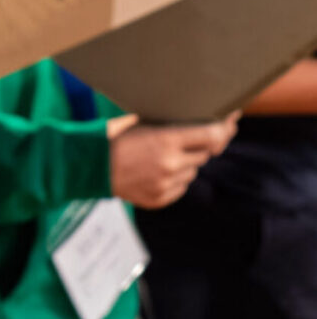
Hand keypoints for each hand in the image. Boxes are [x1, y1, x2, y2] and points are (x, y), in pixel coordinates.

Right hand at [108, 113, 238, 209]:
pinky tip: (154, 172)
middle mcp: (170, 164)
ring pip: (193, 172)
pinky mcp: (160, 199)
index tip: (231, 120)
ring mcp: (166, 184)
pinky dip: (174, 179)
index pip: (212, 134)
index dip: (225, 127)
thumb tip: (199, 120)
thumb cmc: (112, 137)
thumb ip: (170, 124)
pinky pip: (180, 187)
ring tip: (160, 157)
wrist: (88, 166)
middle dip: (198, 146)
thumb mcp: (140, 121)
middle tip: (183, 139)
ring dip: (186, 164)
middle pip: (205, 154)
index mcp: (166, 140)